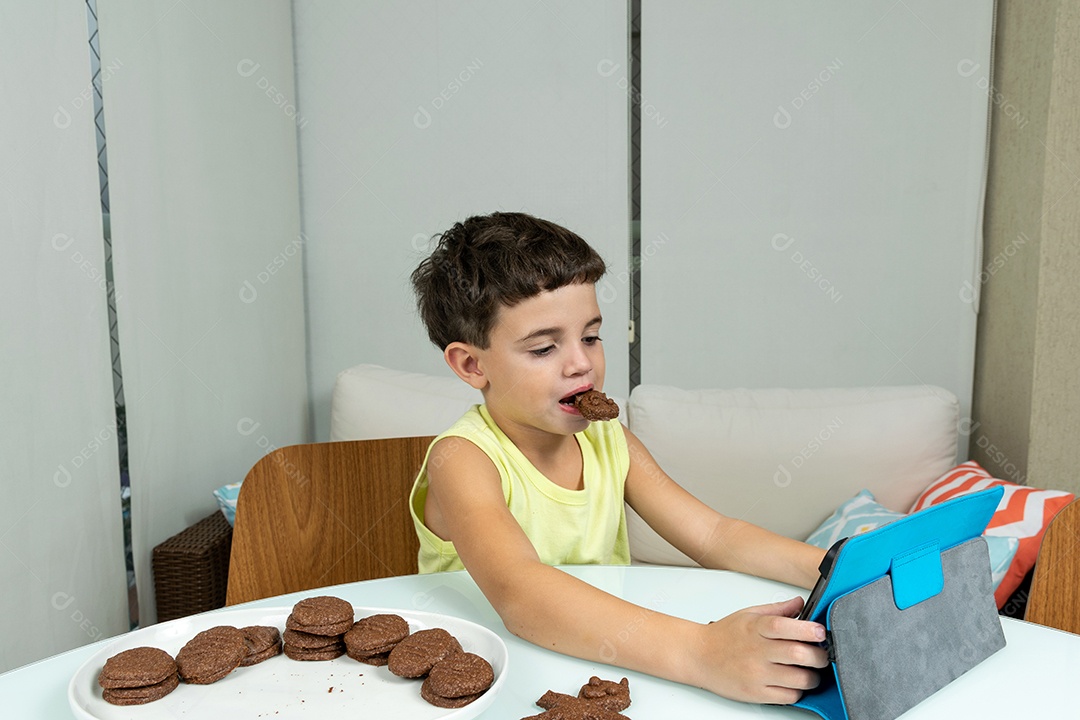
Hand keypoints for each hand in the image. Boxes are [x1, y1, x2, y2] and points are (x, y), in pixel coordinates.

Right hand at [692, 596, 828, 704]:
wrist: (699, 656)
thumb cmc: (724, 636)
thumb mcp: (749, 615)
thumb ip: (777, 610)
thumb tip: (800, 603)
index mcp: (756, 628)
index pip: (785, 626)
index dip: (808, 629)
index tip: (821, 632)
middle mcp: (757, 651)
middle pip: (798, 654)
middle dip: (819, 656)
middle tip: (822, 654)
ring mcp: (756, 674)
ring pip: (799, 679)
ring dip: (812, 676)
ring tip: (809, 670)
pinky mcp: (756, 693)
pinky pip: (788, 697)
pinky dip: (798, 691)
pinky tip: (793, 682)